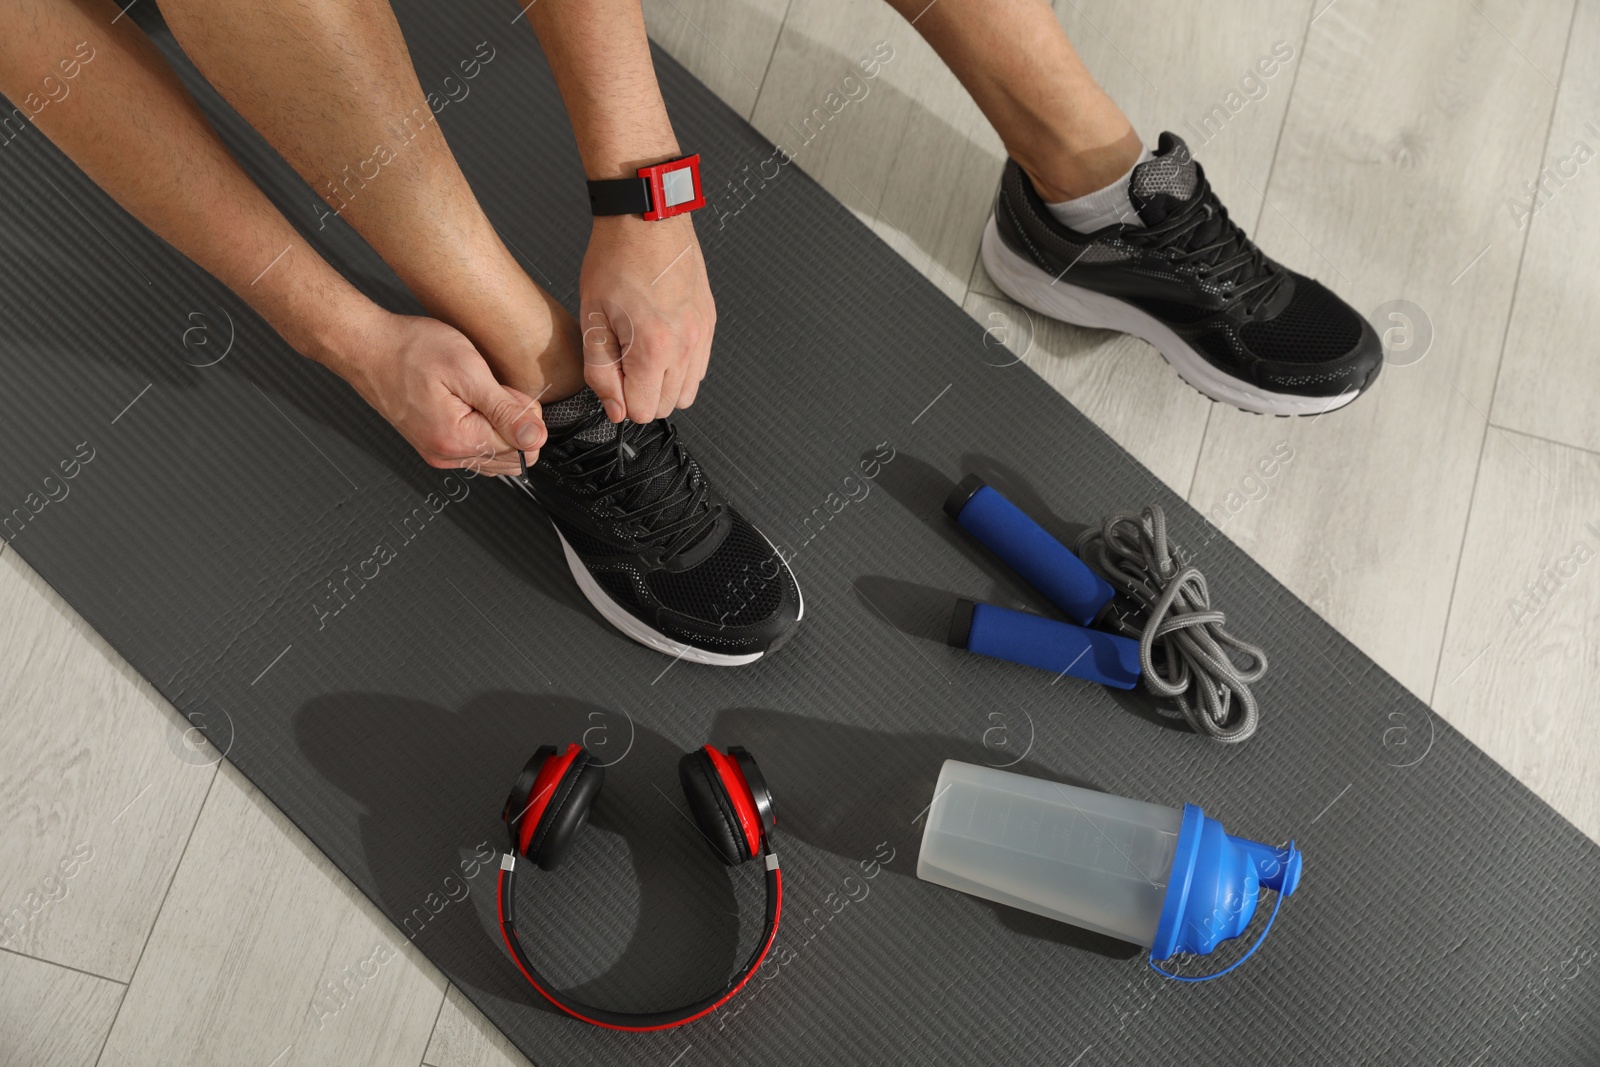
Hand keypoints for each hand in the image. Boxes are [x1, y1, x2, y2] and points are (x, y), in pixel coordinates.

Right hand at [328, 312, 545, 475]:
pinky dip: (481, 426)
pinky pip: (475, 447)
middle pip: (512, 455)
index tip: (504, 389)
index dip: (524, 414)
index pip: (523, 447)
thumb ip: (506, 410)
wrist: (367, 347)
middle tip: (490, 388)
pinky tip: (467, 401)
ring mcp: (439, 453)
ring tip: (475, 392)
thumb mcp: (468, 370)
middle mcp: (447, 455)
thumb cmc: (409, 350)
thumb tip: (536, 440)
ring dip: (497, 424)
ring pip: (495, 453)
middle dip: (513, 422)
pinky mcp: (434, 444)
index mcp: (459, 441)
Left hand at [580, 213, 714, 422]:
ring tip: (641, 354)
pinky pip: (700, 368)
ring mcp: (702, 335)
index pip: (641, 411)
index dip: (619, 399)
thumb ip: (601, 371)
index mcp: (653, 349)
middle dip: (641, 395)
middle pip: (666, 407)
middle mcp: (685, 346)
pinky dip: (680, 368)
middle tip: (622, 363)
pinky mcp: (709, 323)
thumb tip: (615, 409)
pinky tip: (660, 344)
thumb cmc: (617, 258)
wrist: (647, 218)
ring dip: (662, 385)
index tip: (611, 375)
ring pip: (687, 393)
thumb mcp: (592, 319)